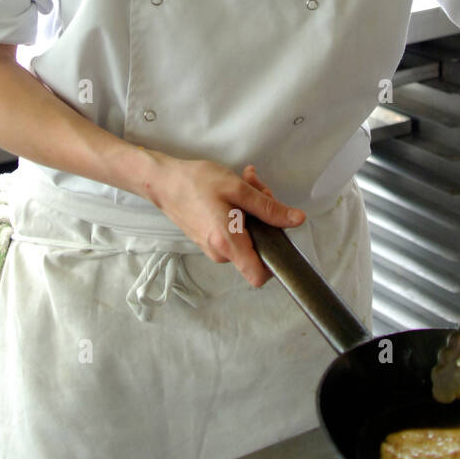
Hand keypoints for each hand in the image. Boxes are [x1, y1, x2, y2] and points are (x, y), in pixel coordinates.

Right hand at [145, 154, 304, 286]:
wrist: (162, 182)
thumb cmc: (195, 183)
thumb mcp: (238, 189)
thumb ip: (268, 208)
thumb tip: (296, 220)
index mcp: (228, 243)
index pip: (259, 276)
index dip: (276, 262)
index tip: (281, 236)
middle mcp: (220, 252)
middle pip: (258, 247)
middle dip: (266, 217)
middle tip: (258, 188)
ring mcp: (213, 247)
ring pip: (248, 235)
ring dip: (253, 210)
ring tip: (245, 183)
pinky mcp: (210, 239)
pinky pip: (235, 231)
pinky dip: (241, 212)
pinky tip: (235, 190)